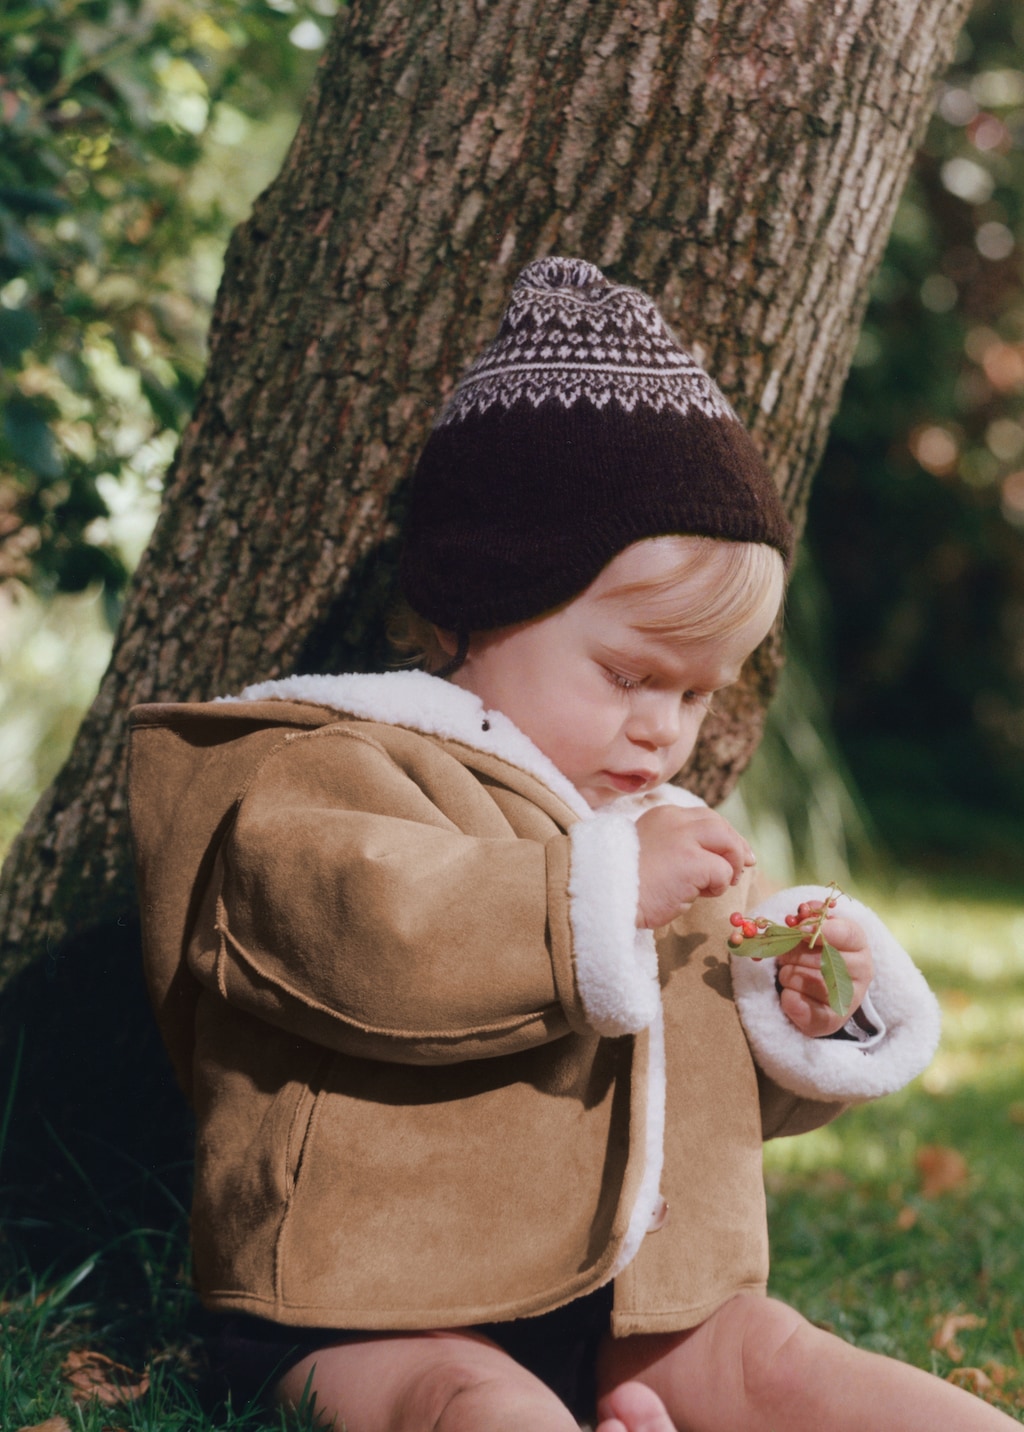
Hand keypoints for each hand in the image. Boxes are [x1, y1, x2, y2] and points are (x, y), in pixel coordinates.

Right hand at [635, 805, 755, 928]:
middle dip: (736, 845)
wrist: (608, 896)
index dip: (724, 834)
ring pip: (727, 842)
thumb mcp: (651, 852)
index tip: (735, 851)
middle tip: (744, 866)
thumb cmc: (627, 883)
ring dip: (730, 865)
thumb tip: (715, 860)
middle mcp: (675, 820)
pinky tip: (698, 895)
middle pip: (719, 824)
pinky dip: (718, 885)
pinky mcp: (692, 861)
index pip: (704, 817)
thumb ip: (678, 847)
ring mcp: (683, 838)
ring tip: (718, 885)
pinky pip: (722, 871)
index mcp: (663, 816)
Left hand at [775, 900, 872, 1037]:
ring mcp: (850, 998)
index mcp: (858, 944)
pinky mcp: (832, 1021)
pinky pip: (794, 1002)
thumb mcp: (814, 929)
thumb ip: (808, 916)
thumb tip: (803, 909)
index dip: (821, 929)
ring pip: (800, 978)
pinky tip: (793, 995)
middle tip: (787, 956)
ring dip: (787, 973)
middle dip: (791, 953)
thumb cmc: (815, 951)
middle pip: (817, 956)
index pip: (847, 933)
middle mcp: (861, 971)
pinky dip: (786, 997)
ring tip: (793, 973)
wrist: (821, 990)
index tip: (801, 929)